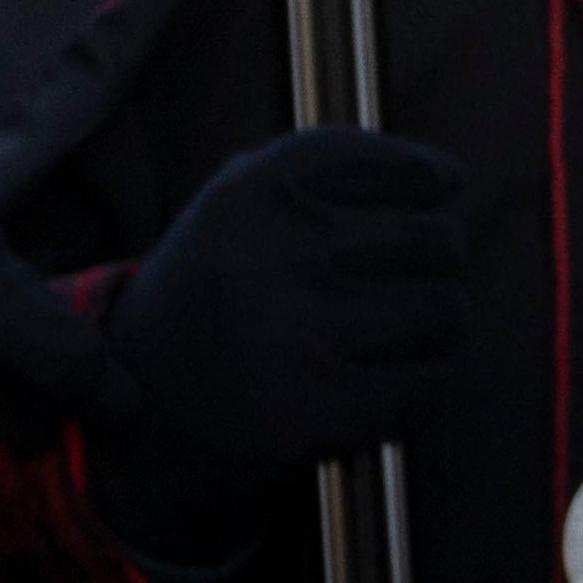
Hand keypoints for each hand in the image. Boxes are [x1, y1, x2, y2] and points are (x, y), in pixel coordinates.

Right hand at [93, 127, 463, 563]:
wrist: (132, 418)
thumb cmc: (210, 300)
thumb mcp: (234, 210)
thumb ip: (326, 178)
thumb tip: (449, 178)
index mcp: (250, 192)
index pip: (392, 164)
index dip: (430, 178)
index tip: (440, 193)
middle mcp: (269, 254)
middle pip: (433, 238)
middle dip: (437, 259)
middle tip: (409, 278)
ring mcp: (291, 336)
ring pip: (443, 311)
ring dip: (441, 326)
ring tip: (407, 334)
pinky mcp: (312, 413)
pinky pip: (427, 385)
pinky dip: (426, 386)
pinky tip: (393, 384)